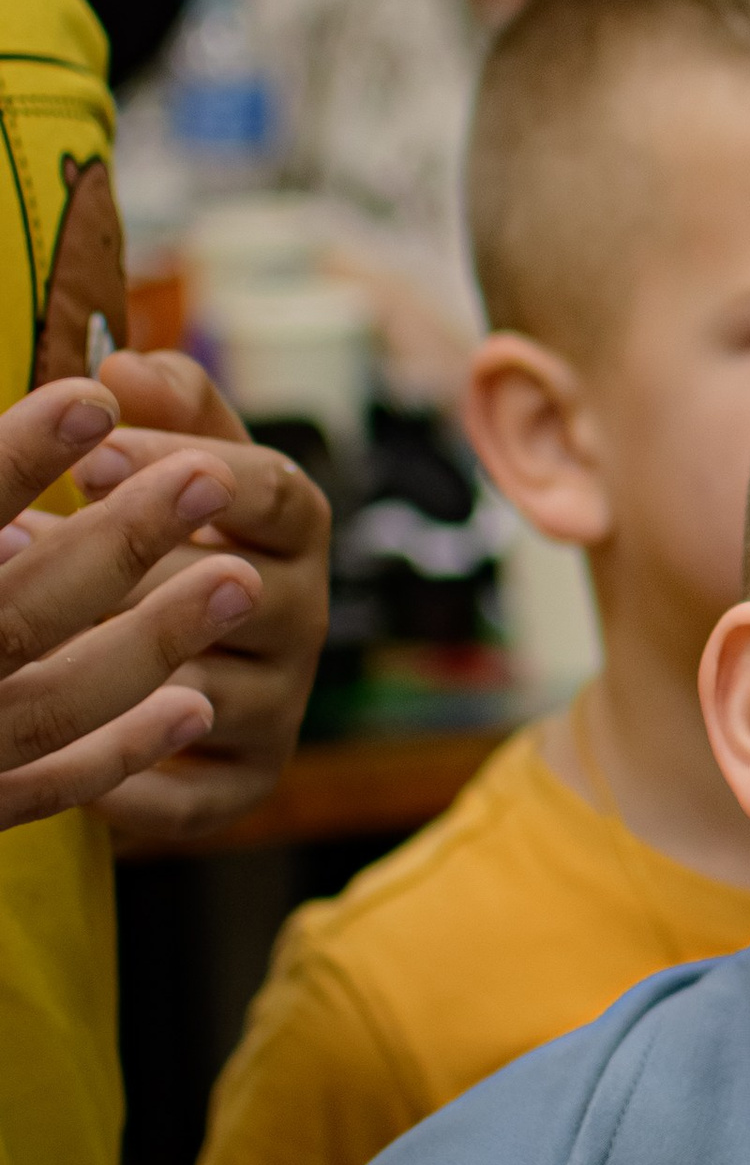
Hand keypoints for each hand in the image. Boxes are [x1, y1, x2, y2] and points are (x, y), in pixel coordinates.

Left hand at [0, 374, 266, 830]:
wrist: (166, 656)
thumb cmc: (161, 531)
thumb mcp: (171, 452)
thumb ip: (163, 404)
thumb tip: (122, 369)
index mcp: (295, 525)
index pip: (268, 489)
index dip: (182, 471)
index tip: (88, 460)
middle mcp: (306, 615)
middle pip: (229, 590)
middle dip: (122, 573)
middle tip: (25, 552)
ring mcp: (282, 704)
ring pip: (200, 691)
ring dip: (107, 674)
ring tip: (23, 651)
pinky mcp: (250, 782)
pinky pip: (196, 795)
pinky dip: (127, 784)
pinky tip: (55, 756)